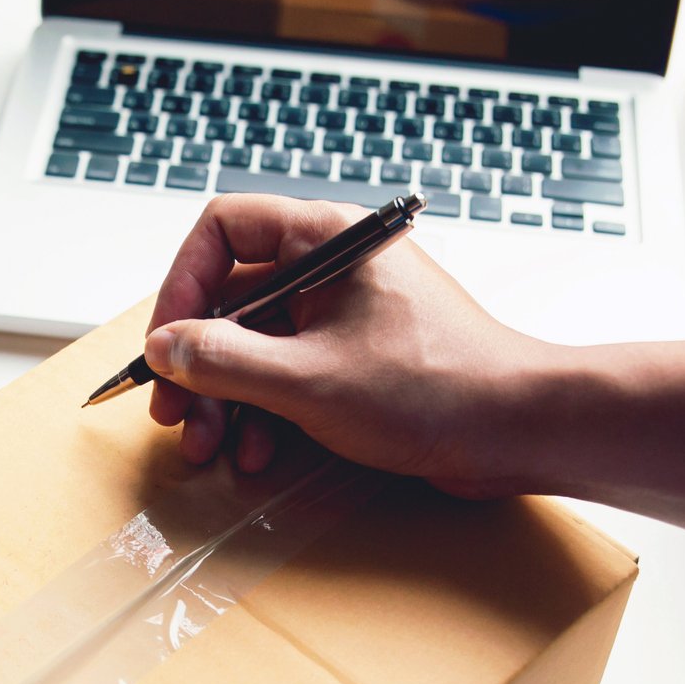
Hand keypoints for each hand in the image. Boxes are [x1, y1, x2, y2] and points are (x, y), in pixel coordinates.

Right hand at [143, 195, 561, 496]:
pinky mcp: (360, 359)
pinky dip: (265, 412)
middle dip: (198, 361)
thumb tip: (165, 347)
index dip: (182, 285)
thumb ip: (225, 361)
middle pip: (233, 297)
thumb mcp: (308, 379)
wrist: (520, 429)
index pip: (224, 230)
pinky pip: (290, 374)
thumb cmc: (437, 389)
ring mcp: (347, 314)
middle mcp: (334, 267)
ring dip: (225, 398)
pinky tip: (258, 453)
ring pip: (257, 344)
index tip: (166, 345)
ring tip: (211, 447)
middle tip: (173, 414)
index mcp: (327, 240)